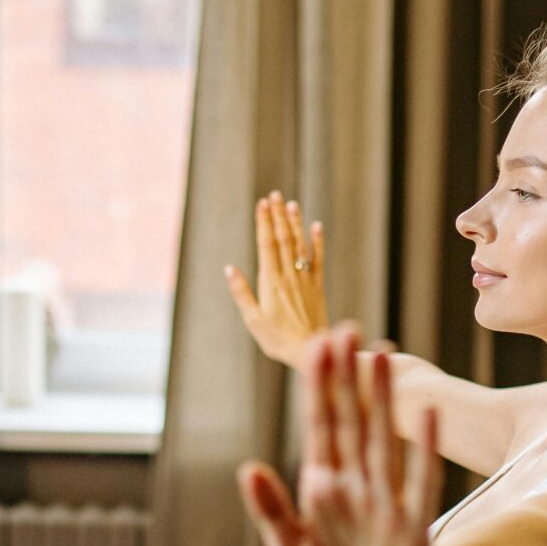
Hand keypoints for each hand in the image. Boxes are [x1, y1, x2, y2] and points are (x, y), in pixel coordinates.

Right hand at [224, 192, 328, 365]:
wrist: (310, 350)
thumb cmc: (277, 339)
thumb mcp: (253, 319)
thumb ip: (242, 292)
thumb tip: (229, 268)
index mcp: (271, 281)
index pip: (266, 245)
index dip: (264, 222)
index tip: (262, 204)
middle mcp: (289, 276)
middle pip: (282, 239)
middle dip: (277, 216)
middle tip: (274, 195)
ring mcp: (305, 279)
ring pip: (299, 245)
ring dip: (295, 223)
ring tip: (291, 204)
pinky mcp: (317, 287)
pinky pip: (318, 260)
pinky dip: (317, 242)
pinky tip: (316, 226)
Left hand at [237, 324, 441, 545]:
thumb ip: (272, 510)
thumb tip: (248, 469)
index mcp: (322, 486)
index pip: (319, 426)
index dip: (317, 388)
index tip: (315, 346)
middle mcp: (354, 485)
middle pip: (350, 422)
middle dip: (346, 379)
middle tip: (345, 330)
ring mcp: (385, 502)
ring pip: (382, 440)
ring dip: (382, 402)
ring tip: (381, 357)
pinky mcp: (411, 527)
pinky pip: (419, 483)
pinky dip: (423, 451)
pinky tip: (427, 417)